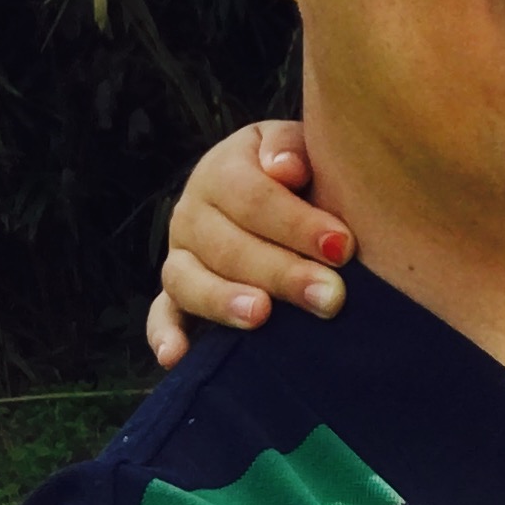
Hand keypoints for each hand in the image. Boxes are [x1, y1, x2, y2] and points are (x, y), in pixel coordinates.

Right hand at [147, 121, 352, 368]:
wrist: (280, 190)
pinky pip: (162, 314)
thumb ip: (293, 149)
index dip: (297, 224)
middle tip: (330, 296)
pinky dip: (165, 335)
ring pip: (189, 280)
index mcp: (222, 170)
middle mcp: (192, 213)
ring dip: (224, 300)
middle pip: (228, 246)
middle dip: (282, 272)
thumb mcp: (299, 148)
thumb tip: (284, 167)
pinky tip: (177, 356)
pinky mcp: (176, 293)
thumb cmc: (300, 172)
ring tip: (261, 316)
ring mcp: (181, 255)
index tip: (342, 247)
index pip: (253, 198)